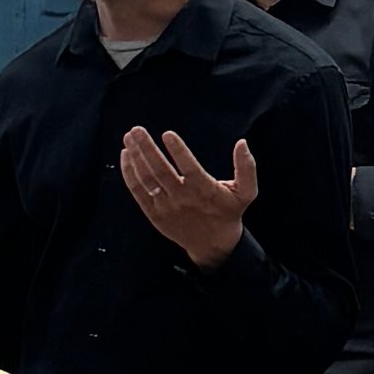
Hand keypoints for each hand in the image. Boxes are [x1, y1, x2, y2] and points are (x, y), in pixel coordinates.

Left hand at [120, 123, 259, 268]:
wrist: (213, 244)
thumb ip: (247, 167)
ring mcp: (166, 206)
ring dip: (135, 157)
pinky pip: (138, 191)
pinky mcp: (154, 213)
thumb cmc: (228, 211)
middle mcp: (182, 198)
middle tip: (136, 129)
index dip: (178, 151)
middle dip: (146, 148)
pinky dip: (129, 173)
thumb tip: (242, 143)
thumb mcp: (246, 192)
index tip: (167, 134)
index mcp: (204, 190)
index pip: (189, 168)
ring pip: (146, 179)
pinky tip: (126, 155)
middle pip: (160, 171)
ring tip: (129, 137)